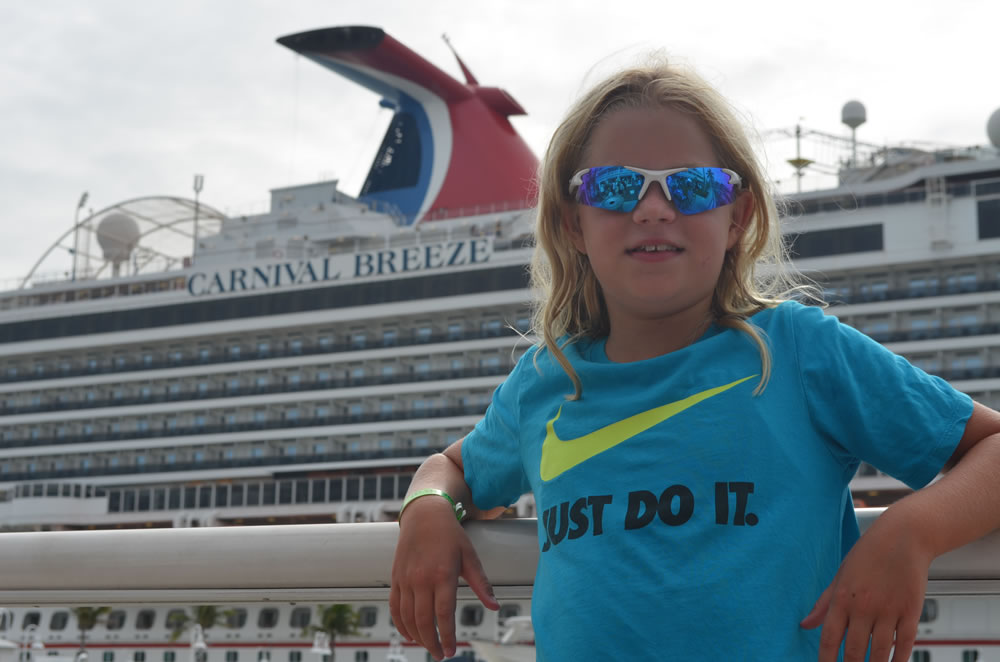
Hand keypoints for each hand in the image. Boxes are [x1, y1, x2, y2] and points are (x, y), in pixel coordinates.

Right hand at [390, 497, 499, 660]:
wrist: (424, 515)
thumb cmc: (450, 535)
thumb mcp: (470, 557)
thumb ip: (482, 584)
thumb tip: (494, 606)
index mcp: (442, 574)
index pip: (443, 614)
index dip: (447, 636)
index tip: (451, 650)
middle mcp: (421, 579)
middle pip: (424, 621)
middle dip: (432, 643)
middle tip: (440, 654)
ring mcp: (406, 579)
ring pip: (408, 618)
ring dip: (417, 637)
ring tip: (428, 646)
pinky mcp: (396, 578)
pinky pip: (395, 607)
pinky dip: (400, 624)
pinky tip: (409, 634)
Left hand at [800, 513, 933, 661]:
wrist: (903, 537)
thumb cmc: (869, 555)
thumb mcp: (840, 576)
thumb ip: (823, 604)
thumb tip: (804, 624)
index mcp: (842, 598)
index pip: (829, 638)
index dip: (826, 660)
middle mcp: (863, 606)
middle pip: (854, 651)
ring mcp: (888, 610)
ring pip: (879, 652)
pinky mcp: (910, 612)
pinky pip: (904, 644)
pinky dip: (899, 660)